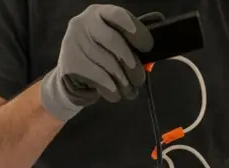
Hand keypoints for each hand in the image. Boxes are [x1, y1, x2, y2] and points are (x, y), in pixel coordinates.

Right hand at [40, 5, 153, 121]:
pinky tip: (116, 93)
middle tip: (139, 79)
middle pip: (114, 42)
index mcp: (98, 13)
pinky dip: (111, 89)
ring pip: (107, 63)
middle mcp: (83, 24)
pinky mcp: (70, 64)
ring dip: (123, 81)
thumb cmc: (99, 56)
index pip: (119, 16)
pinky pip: (98, 78)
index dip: (136, 32)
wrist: (71, 76)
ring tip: (130, 91)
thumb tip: (159, 26)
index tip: (148, 48)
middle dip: (131, 64)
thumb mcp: (115, 40)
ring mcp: (73, 43)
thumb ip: (132, 35)